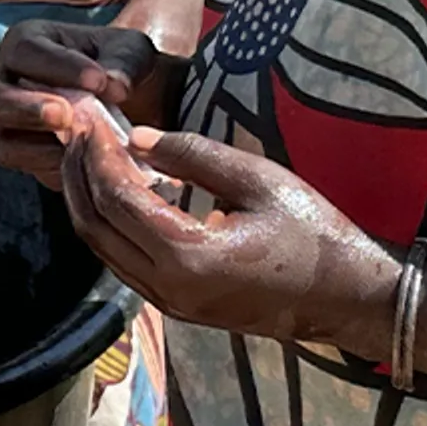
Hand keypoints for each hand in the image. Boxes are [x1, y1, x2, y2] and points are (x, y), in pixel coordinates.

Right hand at [0, 19, 180, 181]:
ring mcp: (13, 125)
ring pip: (3, 141)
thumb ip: (125, 63)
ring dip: (39, 146)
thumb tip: (114, 86)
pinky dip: (56, 166)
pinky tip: (87, 160)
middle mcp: (7, 81)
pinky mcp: (28, 158)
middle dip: (20, 107)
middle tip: (63, 116)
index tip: (98, 81)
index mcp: (28, 41)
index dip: (57, 66)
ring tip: (81, 143)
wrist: (139, 104)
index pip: (25, 49)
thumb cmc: (126, 66)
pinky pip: (28, 169)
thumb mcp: (134, 53)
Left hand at [60, 124, 400, 351]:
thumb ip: (194, 156)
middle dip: (79, 175)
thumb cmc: (315, 234)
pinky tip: (119, 190)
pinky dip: (110, 225)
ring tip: (88, 154)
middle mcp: (169, 287)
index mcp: (190, 256)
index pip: (117, 198)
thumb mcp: (259, 180)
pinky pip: (124, 263)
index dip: (97, 154)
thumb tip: (137, 138)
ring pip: (102, 249)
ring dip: (88, 200)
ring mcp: (171, 303)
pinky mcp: (178, 307)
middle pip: (95, 226)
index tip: (90, 118)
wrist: (349, 299)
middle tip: (77, 131)